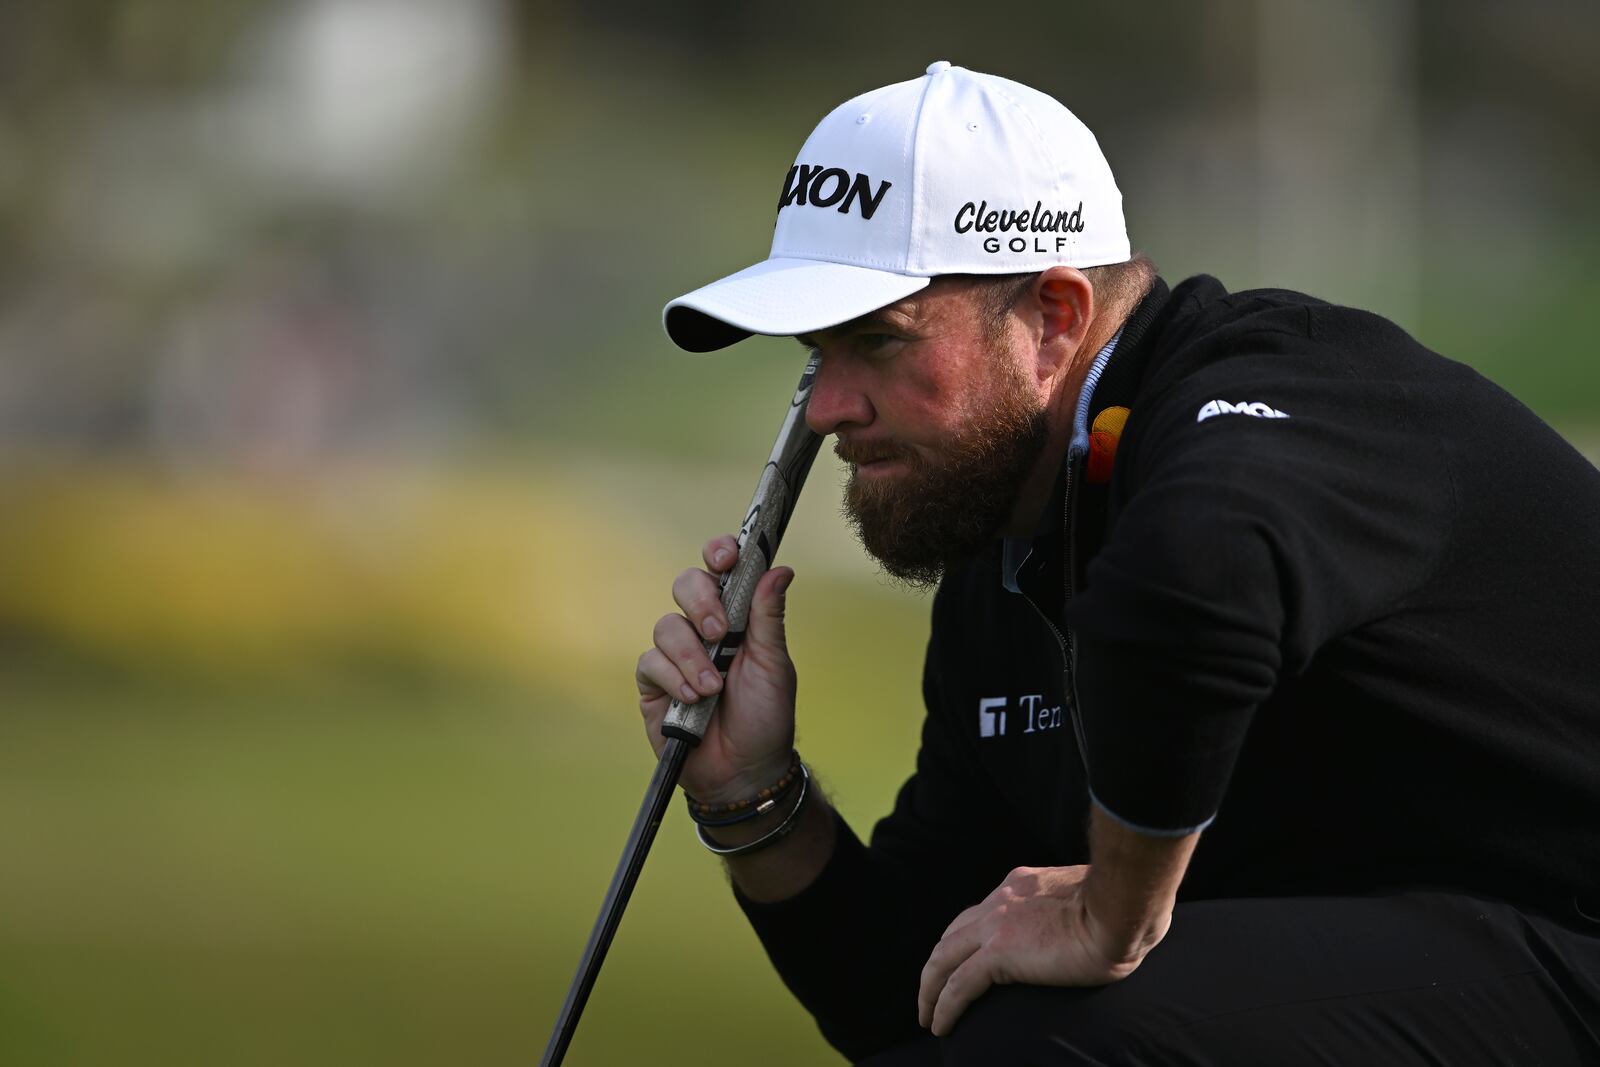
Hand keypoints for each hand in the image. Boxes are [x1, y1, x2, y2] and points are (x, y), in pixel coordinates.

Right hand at [635, 534, 797, 803]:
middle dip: (701, 602)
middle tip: (719, 631)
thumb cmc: (766, 718)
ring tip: (712, 688)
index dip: (719, 553)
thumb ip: (769, 617)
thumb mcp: (774, 665)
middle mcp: (704, 628)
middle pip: (686, 583)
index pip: (722, 570)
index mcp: (738, 616)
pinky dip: (674, 679)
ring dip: (692, 657)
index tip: (726, 557)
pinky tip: (693, 701)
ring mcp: (677, 654)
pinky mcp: (654, 683)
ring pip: (667, 625)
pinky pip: (651, 662)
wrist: (744, 771)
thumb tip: (779, 569)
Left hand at [916, 865, 1154, 1036]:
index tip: (960, 960)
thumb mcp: (1087, 900)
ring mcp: (996, 926)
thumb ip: (1071, 908)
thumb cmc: (1122, 908)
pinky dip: (944, 1006)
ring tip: (927, 1017)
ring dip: (930, 990)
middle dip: (936, 965)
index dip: (963, 939)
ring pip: (943, 960)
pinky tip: (940, 1026)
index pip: (979, 913)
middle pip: (951, 935)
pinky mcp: (1000, 953)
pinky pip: (958, 986)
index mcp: (1020, 886)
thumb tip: (1084, 924)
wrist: (1121, 909)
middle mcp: (1000, 900)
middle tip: (930, 992)